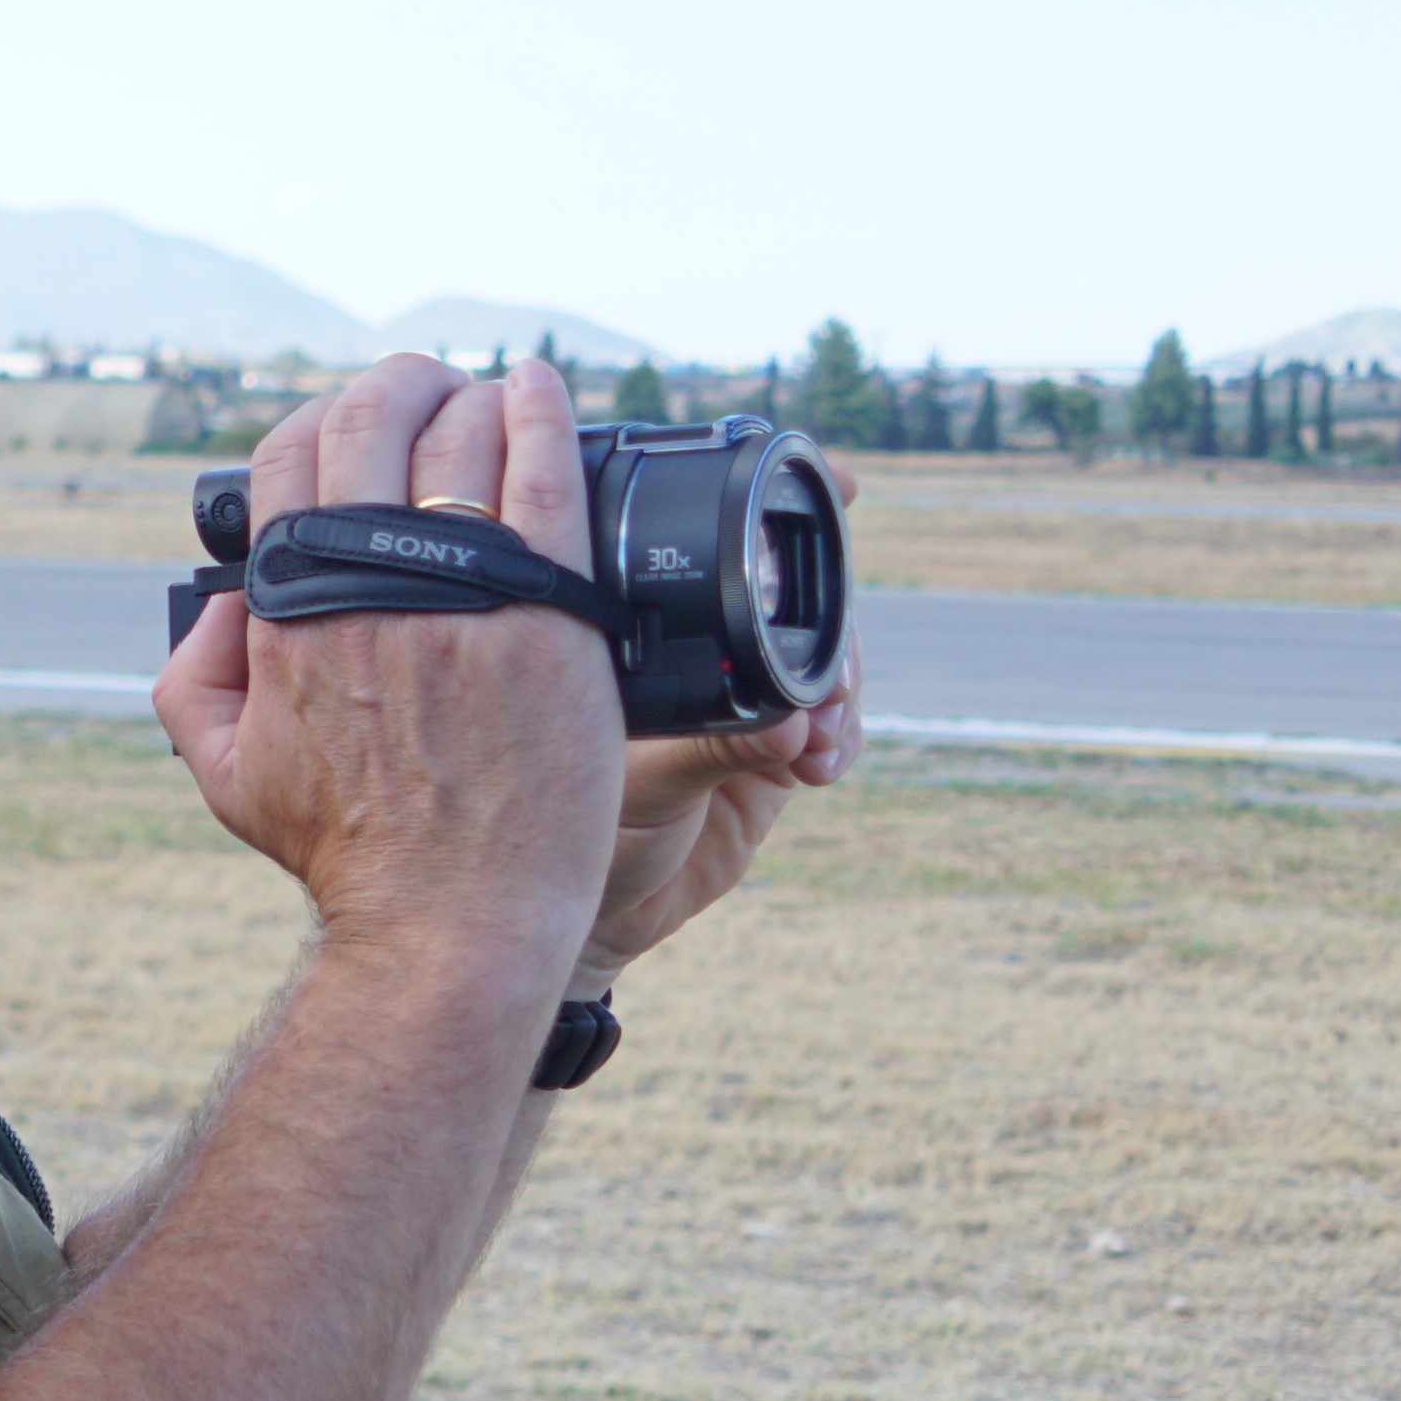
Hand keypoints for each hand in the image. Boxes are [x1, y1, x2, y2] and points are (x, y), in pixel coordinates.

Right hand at [150, 354, 619, 989]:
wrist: (451, 916)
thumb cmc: (347, 855)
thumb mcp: (225, 774)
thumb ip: (193, 678)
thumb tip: (222, 603)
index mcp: (289, 611)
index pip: (290, 456)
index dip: (322, 422)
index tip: (359, 431)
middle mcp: (368, 586)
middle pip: (372, 420)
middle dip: (396, 385)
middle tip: (427, 393)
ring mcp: (463, 591)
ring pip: (460, 432)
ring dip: (471, 396)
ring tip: (491, 401)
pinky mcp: (550, 604)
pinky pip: (543, 469)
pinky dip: (542, 411)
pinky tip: (541, 390)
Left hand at [574, 449, 861, 991]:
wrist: (579, 918)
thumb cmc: (554, 832)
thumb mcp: (627, 771)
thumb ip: (705, 744)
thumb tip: (787, 723)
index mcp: (631, 616)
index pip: (711, 540)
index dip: (780, 508)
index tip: (845, 482)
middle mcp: (690, 644)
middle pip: (789, 589)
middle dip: (825, 616)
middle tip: (828, 672)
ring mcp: (736, 698)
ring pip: (823, 656)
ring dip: (839, 685)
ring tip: (822, 729)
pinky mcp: (770, 756)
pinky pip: (831, 727)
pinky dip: (839, 736)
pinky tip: (821, 761)